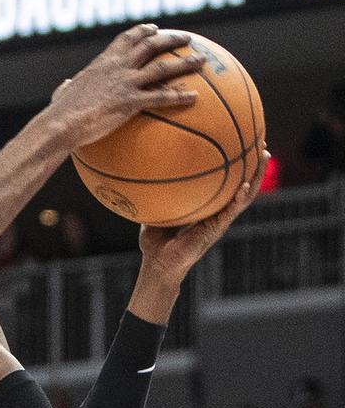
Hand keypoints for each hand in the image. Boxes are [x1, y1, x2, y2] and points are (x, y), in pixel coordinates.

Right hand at [48, 24, 204, 148]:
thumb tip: (65, 86)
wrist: (62, 122)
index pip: (126, 38)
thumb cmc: (59, 111)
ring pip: (162, 67)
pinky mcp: (131, 101)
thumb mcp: (63, 93)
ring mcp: (126, 83)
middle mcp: (117, 67)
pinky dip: (180, 96)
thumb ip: (67, 87)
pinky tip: (195, 98)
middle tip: (187, 39)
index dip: (143, 31)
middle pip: (150, 45)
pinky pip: (161, 96)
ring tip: (202, 61)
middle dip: (171, 39)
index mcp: (102, 62)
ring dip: (185, 63)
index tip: (155, 28)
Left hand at [140, 148, 269, 278]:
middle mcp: (217, 212)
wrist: (158, 264)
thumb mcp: (156, 209)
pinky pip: (229, 213)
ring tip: (263, 156)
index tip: (245, 143)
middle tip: (262, 142)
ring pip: (245, 196)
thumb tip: (144, 170)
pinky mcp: (214, 231)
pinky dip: (238, 200)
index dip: (237, 166)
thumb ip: (155, 193)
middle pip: (243, 185)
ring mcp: (219, 221)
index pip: (227, 183)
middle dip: (255, 164)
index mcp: (207, 207)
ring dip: (256, 177)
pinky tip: (244, 187)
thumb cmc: (155, 240)